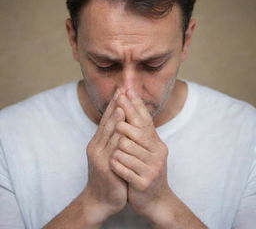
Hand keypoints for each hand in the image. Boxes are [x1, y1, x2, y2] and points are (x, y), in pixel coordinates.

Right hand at [83, 89, 127, 224]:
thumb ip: (113, 139)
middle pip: (106, 123)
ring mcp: (99, 157)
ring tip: (121, 105)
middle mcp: (96, 146)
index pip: (106, 119)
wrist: (101, 200)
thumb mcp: (109, 155)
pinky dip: (118, 138)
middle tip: (121, 90)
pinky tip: (123, 129)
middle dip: (114, 106)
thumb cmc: (109, 175)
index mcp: (98, 142)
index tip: (120, 90)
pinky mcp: (105, 168)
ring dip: (115, 119)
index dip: (113, 104)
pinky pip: (113, 150)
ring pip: (108, 134)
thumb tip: (122, 123)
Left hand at [110, 89, 169, 220]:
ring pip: (127, 148)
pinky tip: (112, 163)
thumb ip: (141, 132)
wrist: (155, 200)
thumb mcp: (147, 150)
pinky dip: (116, 164)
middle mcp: (157, 153)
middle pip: (136, 131)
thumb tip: (131, 108)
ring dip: (117, 148)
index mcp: (156, 143)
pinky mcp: (144, 183)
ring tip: (114, 153)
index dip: (134, 105)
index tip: (125, 90)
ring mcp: (152, 168)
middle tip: (116, 122)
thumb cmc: (146, 170)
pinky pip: (124, 168)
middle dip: (123, 124)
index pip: (145, 120)